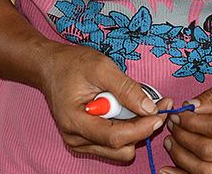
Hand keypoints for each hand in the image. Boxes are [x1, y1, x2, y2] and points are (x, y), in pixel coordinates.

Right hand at [38, 44, 169, 162]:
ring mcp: (80, 142)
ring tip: (135, 102)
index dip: (142, 127)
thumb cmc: (72, 64)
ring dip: (134, 128)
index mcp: (75, 121)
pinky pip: (114, 143)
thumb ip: (126, 88)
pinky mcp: (86, 140)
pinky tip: (125, 108)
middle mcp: (76, 139)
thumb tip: (150, 108)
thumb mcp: (101, 67)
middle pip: (121, 147)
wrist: (50, 67)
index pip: (115, 137)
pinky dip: (125, 127)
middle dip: (141, 128)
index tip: (161, 112)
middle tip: (155, 104)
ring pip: (120, 148)